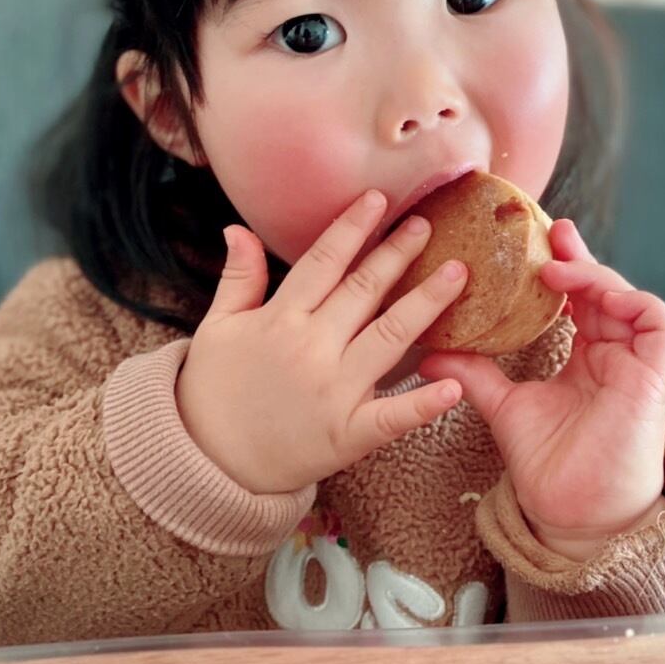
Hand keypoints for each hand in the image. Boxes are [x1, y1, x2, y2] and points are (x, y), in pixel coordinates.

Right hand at [175, 191, 468, 494]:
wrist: (207, 464)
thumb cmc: (213, 392)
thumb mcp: (216, 328)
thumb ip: (237, 278)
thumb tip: (238, 227)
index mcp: (280, 319)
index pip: (323, 262)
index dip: (351, 228)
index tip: (377, 199)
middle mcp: (311, 349)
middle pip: (364, 291)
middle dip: (398, 254)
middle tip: (429, 224)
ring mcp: (334, 392)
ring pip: (390, 338)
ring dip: (426, 303)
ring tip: (457, 274)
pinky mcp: (348, 434)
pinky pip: (392, 416)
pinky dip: (423, 403)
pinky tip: (454, 385)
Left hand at [419, 218, 664, 558]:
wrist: (572, 512)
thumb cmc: (548, 465)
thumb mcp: (504, 407)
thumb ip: (474, 374)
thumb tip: (427, 353)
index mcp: (586, 358)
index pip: (577, 299)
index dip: (562, 268)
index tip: (533, 243)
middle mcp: (614, 355)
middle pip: (603, 290)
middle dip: (579, 259)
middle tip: (549, 233)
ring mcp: (636, 363)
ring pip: (629, 298)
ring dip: (597, 276)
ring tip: (556, 271)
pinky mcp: (655, 374)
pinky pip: (656, 322)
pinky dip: (631, 299)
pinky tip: (596, 294)